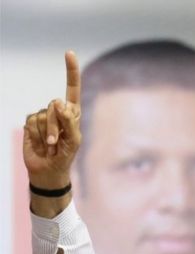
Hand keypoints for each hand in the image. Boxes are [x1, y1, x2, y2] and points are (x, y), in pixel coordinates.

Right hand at [24, 51, 81, 189]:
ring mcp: (43, 116)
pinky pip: (31, 121)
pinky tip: (39, 143)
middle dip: (55, 125)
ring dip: (45, 133)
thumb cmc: (66, 155)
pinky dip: (35, 134)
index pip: (72, 88)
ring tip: (50, 145)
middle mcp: (58, 111)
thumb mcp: (73, 141)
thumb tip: (59, 103)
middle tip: (56, 142)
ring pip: (42, 115)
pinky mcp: (30, 122)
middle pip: (55, 106)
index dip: (71, 71)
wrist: (48, 169)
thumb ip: (69, 122)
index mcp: (73, 113)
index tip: (69, 53)